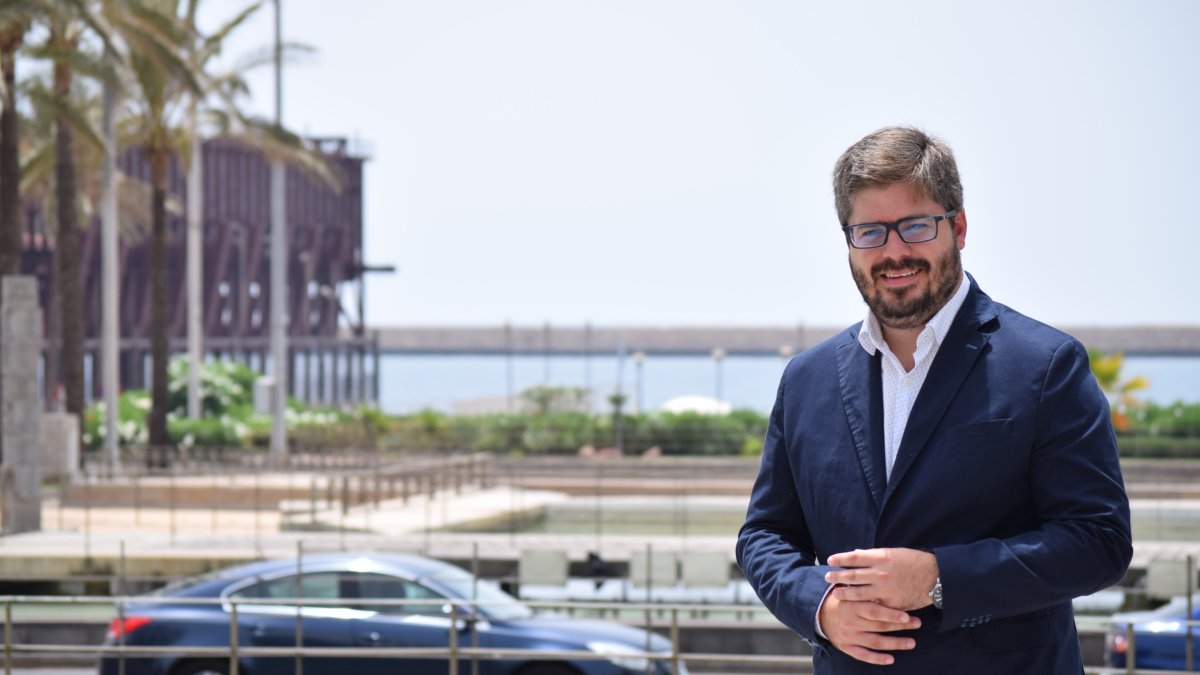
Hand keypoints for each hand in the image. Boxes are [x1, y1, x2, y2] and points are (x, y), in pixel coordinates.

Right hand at [817, 593, 918, 664]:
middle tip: (917, 623)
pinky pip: (863, 656)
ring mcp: (849, 636)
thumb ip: (867, 591)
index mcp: (852, 606)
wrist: (820, 613)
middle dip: (900, 626)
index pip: (874, 611)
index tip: (907, 615)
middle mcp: (850, 622)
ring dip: (895, 643)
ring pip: (875, 642)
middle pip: (879, 626)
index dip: (891, 614)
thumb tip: (891, 586)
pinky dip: (877, 659)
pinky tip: (891, 659)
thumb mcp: (851, 591)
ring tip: (912, 643)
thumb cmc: (843, 600)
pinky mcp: (846, 647)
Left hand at [824, 548, 938, 610]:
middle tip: (827, 577)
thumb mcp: (894, 552)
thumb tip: (855, 553)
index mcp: (880, 557)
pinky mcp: (891, 604)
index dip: (840, 559)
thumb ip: (873, 555)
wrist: (936, 577)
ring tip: (836, 593)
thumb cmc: (914, 561)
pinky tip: (854, 606)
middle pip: (852, 575)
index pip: (853, 557)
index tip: (830, 560)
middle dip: (837, 576)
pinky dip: (861, 606)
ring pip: (858, 593)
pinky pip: (872, 605)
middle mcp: (879, 573)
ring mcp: (884, 589)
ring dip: (845, 593)